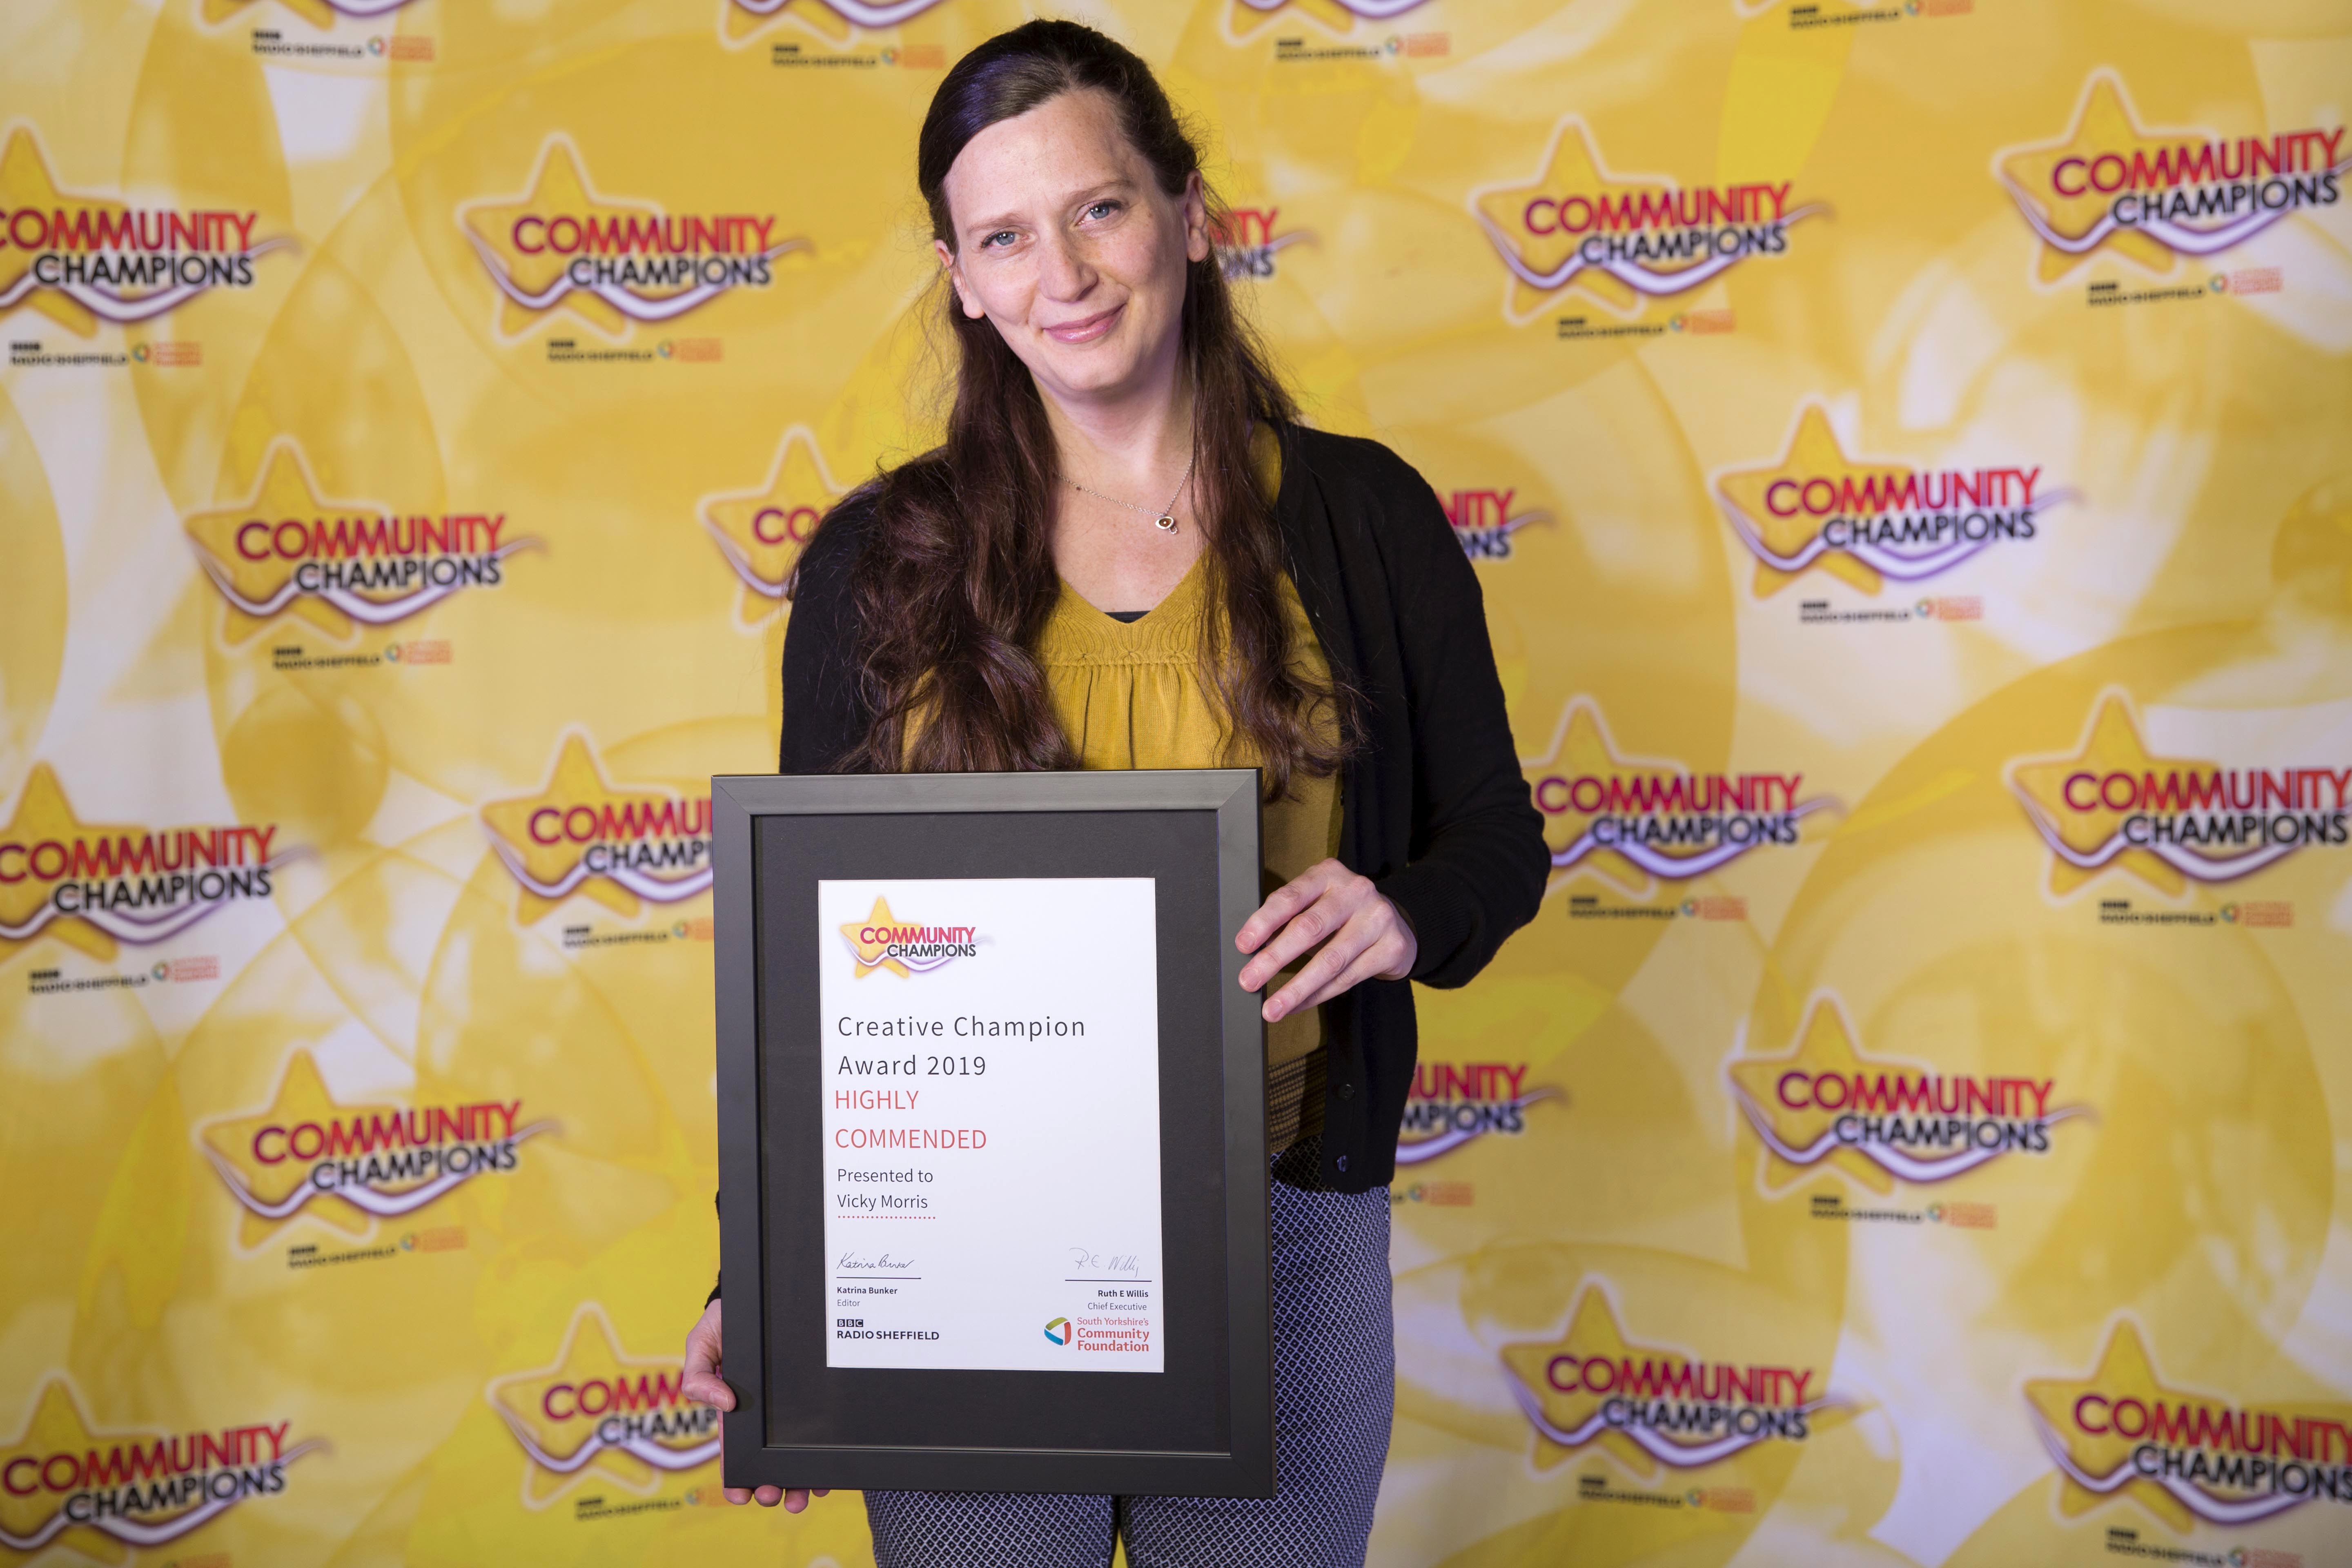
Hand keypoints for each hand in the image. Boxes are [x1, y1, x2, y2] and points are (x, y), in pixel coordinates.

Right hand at [680, 1299, 829, 1510]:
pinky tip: (826, 1475)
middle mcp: (762, 1413)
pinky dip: (819, 1454)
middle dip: (770, 1484)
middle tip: (775, 1498)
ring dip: (796, 1479)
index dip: (736, 1476)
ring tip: (801, 1497)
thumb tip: (723, 1403)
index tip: (741, 1496)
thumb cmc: (727, 1320)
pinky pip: (816, 1431)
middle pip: (766, 1458)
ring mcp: (788, 1408)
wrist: (760, 1292)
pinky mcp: (811, 1397)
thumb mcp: (700, 1342)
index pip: (733, 1449)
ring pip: (792, 1451)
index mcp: (734, 1406)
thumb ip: (698, 1375)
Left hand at [1235, 859, 1415, 1020]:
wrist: (1395, 925)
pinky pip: (1347, 978)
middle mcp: (1355, 891)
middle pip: (1309, 928)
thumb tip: (1252, 951)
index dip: (1264, 922)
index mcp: (1328, 874)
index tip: (1243, 945)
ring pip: (1330, 960)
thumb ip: (1288, 919)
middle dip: (1274, 958)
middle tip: (1248, 981)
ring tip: (1272, 1008)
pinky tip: (1298, 1005)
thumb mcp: (1315, 904)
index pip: (1290, 897)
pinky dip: (1318, 995)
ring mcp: (1377, 919)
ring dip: (1296, 988)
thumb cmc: (1342, 915)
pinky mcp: (1391, 947)